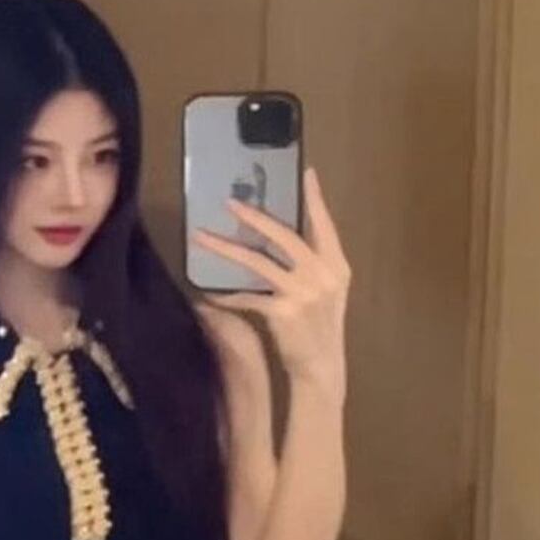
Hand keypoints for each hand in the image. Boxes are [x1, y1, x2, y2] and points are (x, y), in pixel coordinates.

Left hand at [192, 165, 350, 390]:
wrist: (321, 366)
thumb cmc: (320, 328)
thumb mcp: (328, 292)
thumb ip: (315, 265)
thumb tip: (288, 238)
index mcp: (337, 266)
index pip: (325, 225)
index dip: (316, 199)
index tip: (308, 173)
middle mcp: (323, 275)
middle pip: (285, 236)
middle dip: (255, 218)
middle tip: (230, 203)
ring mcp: (303, 293)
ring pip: (259, 261)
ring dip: (227, 248)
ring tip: (203, 238)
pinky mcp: (283, 311)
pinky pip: (248, 297)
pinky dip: (228, 296)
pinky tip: (210, 294)